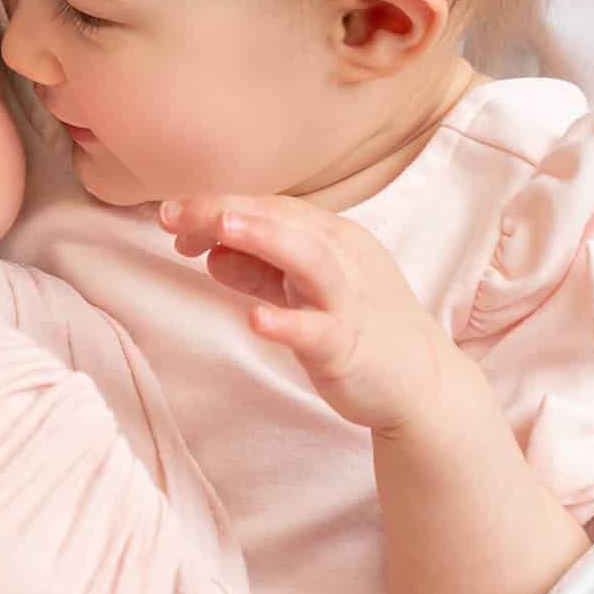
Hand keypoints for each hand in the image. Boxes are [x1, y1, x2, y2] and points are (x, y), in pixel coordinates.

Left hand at [158, 194, 454, 434]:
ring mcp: (348, 300)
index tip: (171, 219)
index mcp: (329, 236)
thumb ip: (258, 270)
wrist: (422, 385)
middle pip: (281, 221)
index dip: (217, 209)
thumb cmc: (357, 328)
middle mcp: (342, 257)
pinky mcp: (350, 345)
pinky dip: (287, 322)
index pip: (268, 208)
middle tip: (171, 215)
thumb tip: (209, 253)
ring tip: (219, 228)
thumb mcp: (302, 290)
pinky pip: (318, 330)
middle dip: (224, 212)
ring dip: (262, 238)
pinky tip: (255, 319)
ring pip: (309, 258)